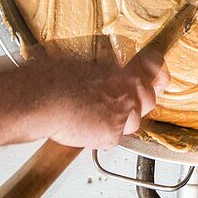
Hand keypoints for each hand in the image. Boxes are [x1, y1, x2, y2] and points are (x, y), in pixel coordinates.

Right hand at [7, 37, 169, 149]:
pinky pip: (115, 138)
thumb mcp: (83, 60)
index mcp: (123, 70)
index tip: (158, 76)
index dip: (157, 72)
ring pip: (135, 122)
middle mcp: (128, 92)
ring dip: (121, 120)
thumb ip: (105, 66)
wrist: (39, 101)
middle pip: (150, 99)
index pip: (155, 66)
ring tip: (97, 115)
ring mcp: (121, 116)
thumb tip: (110, 66)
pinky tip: (86, 127)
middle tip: (119, 100)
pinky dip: (103, 135)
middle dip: (138, 101)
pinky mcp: (109, 136)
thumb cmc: (53, 78)